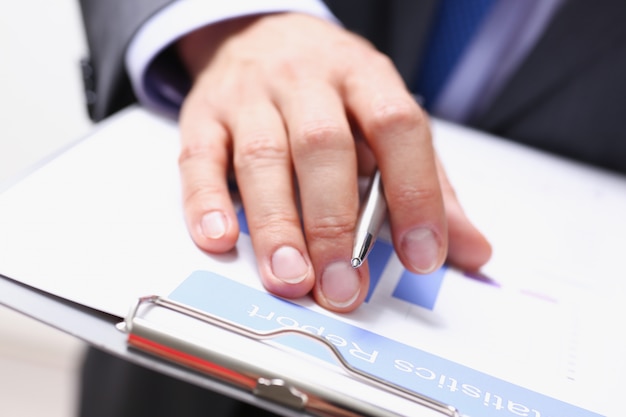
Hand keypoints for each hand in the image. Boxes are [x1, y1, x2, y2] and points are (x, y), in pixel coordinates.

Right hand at [176, 13, 490, 311]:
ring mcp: (251, 97)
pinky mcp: (204, 116)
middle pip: (323, 148)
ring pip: (263, 158)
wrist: (261, 36)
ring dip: (277, 225)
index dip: (414, 192)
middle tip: (343, 286)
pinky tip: (220, 239)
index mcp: (364, 77)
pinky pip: (199, 158)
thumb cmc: (330, 90)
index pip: (397, 126)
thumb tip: (470, 249)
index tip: (421, 254)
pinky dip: (207, 202)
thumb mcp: (384, 120)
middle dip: (334, 224)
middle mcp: (307, 81)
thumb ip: (429, 184)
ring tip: (291, 278)